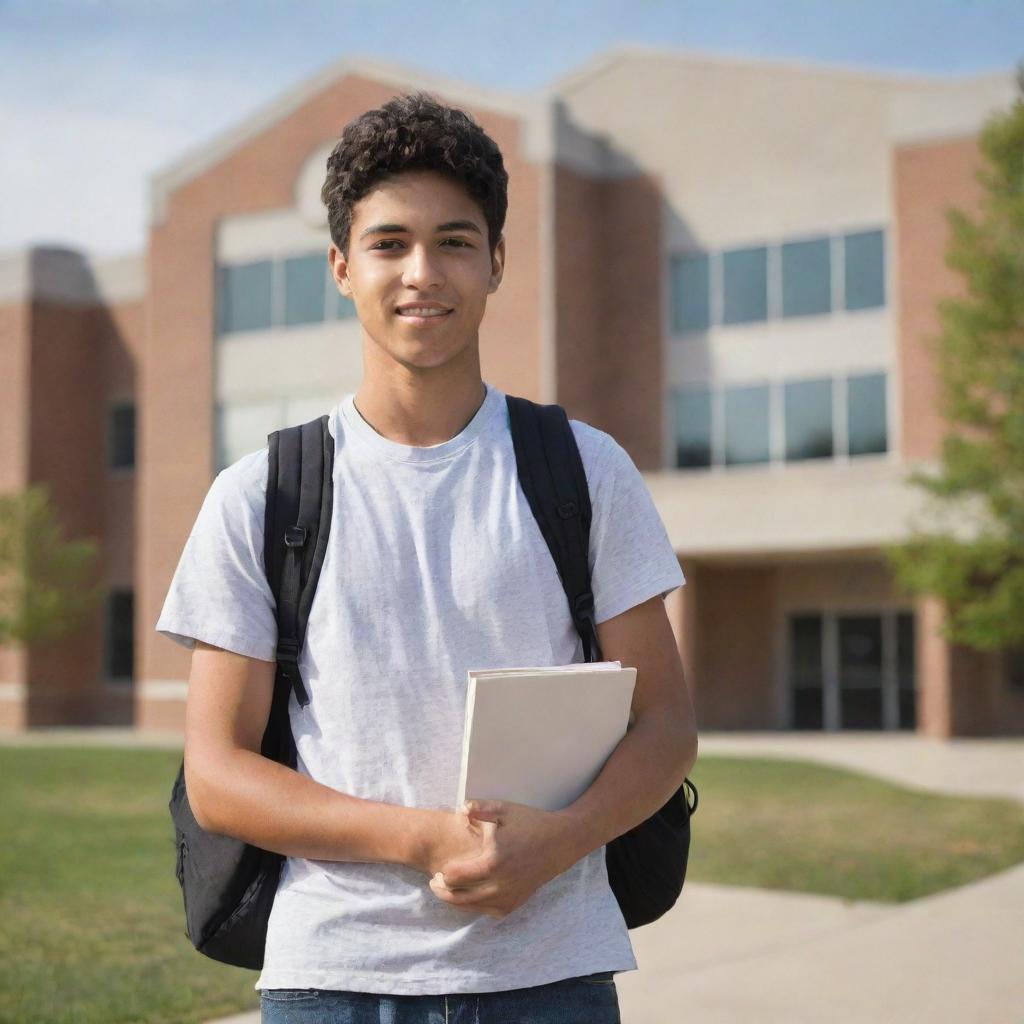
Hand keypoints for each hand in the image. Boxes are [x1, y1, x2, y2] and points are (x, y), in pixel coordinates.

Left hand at [427, 800, 585, 919]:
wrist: (562, 841)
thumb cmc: (530, 822)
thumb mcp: (504, 809)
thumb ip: (479, 808)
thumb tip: (460, 808)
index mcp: (493, 861)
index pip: (455, 877)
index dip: (443, 874)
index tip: (439, 869)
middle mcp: (500, 884)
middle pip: (460, 898)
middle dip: (443, 892)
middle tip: (435, 883)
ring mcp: (510, 895)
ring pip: (473, 908)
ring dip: (457, 901)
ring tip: (449, 891)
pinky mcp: (517, 901)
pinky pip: (490, 911)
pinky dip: (477, 907)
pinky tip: (471, 897)